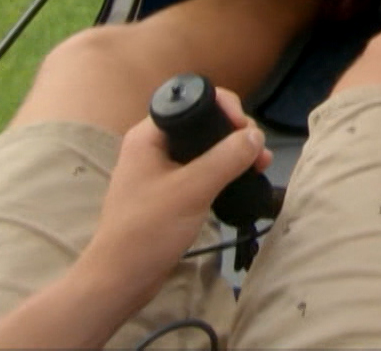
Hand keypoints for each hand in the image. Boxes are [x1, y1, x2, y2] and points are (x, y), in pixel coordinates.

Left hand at [79, 86, 271, 303]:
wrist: (121, 278)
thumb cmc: (148, 229)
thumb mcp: (192, 190)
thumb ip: (226, 159)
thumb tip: (256, 137)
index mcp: (149, 135)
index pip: (191, 102)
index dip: (223, 107)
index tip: (244, 129)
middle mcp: (153, 146)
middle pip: (202, 124)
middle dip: (234, 133)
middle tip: (258, 153)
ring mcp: (160, 170)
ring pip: (205, 149)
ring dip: (232, 154)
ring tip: (259, 166)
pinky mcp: (169, 193)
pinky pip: (201, 171)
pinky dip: (223, 172)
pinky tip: (241, 182)